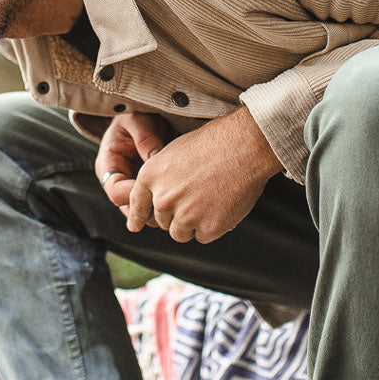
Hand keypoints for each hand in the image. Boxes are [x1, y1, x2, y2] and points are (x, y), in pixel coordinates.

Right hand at [95, 111, 174, 227]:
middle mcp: (119, 181)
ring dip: (160, 211)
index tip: (156, 187)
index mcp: (108, 165)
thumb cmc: (137, 115)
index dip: (134, 194)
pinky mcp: (148, 190)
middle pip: (129, 208)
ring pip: (143, 212)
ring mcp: (134, 187)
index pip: (115, 191)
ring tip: (179, 200)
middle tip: (171, 201)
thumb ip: (144, 139)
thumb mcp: (136, 121)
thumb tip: (156, 159)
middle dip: (149, 209)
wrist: (147, 115)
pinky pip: (156, 206)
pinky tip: (182, 198)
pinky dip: (167, 205)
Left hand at [125, 106, 281, 243]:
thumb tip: (157, 198)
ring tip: (210, 201)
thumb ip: (161, 178)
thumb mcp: (173, 152)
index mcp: (150, 177)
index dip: (138, 217)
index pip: (137, 205)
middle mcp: (163, 199)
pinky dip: (213, 226)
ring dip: (192, 224)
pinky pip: (204, 236)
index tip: (135, 225)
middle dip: (176, 213)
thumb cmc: (212, 143)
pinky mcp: (208, 227)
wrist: (243, 146)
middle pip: (162, 221)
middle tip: (197, 195)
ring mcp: (185, 215)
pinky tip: (223, 206)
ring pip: (180, 233)